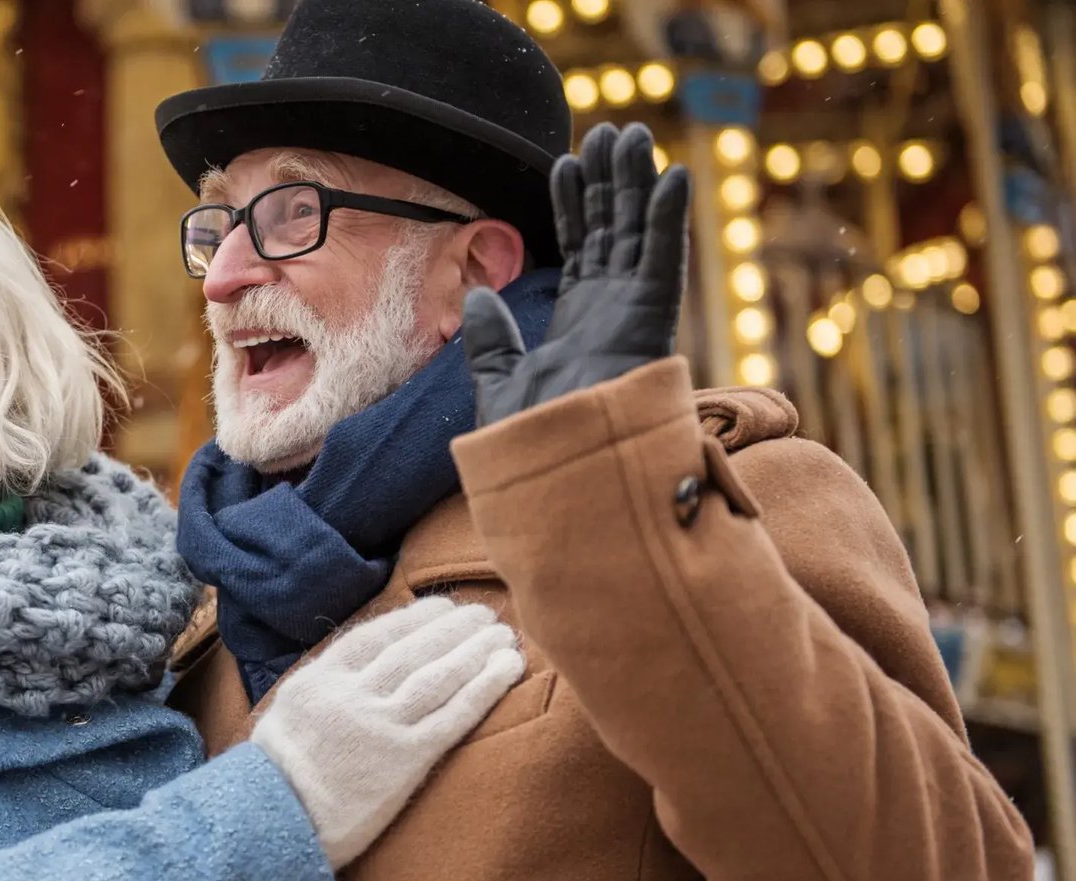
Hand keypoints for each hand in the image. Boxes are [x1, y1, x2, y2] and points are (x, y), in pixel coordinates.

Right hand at [250, 596, 525, 868]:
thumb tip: (362, 667)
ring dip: (476, 650)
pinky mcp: (405, 760)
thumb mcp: (288, 714)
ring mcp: (380, 726)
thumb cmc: (278, 779)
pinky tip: (508, 668)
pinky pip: (454, 716)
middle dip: (453, 627)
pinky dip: (484, 687)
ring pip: (438, 675)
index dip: (415, 618)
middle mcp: (352, 695)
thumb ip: (325, 687)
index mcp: (321, 681)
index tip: (443, 607)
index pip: (376, 636)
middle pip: (413, 650)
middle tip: (484, 614)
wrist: (274, 825)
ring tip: (503, 636)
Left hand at [463, 122, 691, 426]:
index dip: (574, 207)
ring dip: (637, 184)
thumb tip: (478, 295)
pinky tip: (673, 174)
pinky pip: (665, 260)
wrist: (557, 477)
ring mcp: (635, 315)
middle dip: (609, 182)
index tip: (566, 164)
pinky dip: (668, 218)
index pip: (580, 251)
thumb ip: (493, 340)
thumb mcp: (498, 384)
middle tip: (609, 132)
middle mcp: (612, 314)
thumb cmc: (533, 445)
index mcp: (579, 326)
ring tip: (632, 135)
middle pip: (613, 233)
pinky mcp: (654, 320)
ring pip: (639, 234)